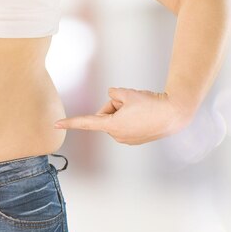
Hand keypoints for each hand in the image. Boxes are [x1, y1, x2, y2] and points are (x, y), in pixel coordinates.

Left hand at [53, 87, 194, 144]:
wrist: (174, 115)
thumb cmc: (151, 104)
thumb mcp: (127, 93)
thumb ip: (113, 93)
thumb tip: (112, 97)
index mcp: (111, 126)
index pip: (86, 122)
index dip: (70, 123)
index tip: (56, 124)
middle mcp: (116, 136)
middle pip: (106, 112)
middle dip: (115, 105)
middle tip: (133, 102)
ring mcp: (126, 139)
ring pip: (116, 117)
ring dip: (125, 110)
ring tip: (142, 109)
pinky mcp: (134, 139)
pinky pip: (125, 122)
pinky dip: (132, 116)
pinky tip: (145, 115)